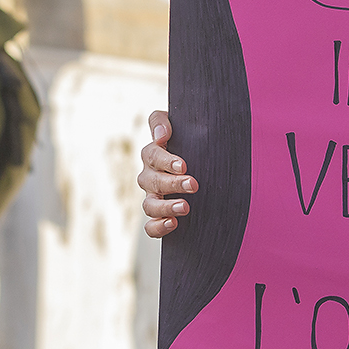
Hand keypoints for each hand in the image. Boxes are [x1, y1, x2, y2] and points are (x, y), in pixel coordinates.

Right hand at [138, 110, 197, 238]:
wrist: (199, 160)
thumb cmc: (186, 140)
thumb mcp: (177, 125)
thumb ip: (161, 122)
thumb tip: (161, 135)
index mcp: (152, 155)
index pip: (152, 155)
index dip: (166, 161)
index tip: (184, 166)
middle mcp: (149, 177)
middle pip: (153, 181)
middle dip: (173, 184)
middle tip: (193, 184)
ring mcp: (152, 197)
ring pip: (149, 205)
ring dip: (165, 207)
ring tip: (185, 208)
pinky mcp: (159, 215)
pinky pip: (150, 226)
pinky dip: (157, 226)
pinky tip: (172, 223)